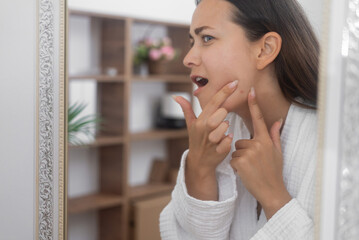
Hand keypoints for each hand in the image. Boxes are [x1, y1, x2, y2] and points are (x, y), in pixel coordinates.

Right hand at [173, 80, 237, 199]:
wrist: (199, 162)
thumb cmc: (196, 140)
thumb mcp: (190, 125)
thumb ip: (186, 109)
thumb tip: (175, 96)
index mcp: (199, 121)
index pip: (213, 102)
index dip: (224, 91)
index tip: (234, 82)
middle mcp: (205, 129)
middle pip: (222, 112)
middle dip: (223, 115)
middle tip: (219, 121)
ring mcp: (212, 140)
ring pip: (226, 125)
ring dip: (226, 129)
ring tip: (219, 133)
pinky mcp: (220, 150)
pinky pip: (229, 139)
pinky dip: (229, 140)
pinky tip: (223, 142)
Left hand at [230, 87, 291, 218]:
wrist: (271, 190)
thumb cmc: (273, 171)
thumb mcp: (277, 152)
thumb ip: (274, 135)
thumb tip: (277, 121)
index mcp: (265, 140)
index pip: (258, 119)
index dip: (254, 105)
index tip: (250, 91)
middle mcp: (257, 144)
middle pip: (240, 140)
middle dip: (243, 150)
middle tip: (253, 162)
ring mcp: (248, 153)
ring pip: (235, 150)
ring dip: (239, 159)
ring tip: (250, 168)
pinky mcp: (240, 161)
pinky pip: (232, 159)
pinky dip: (236, 166)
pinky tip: (245, 172)